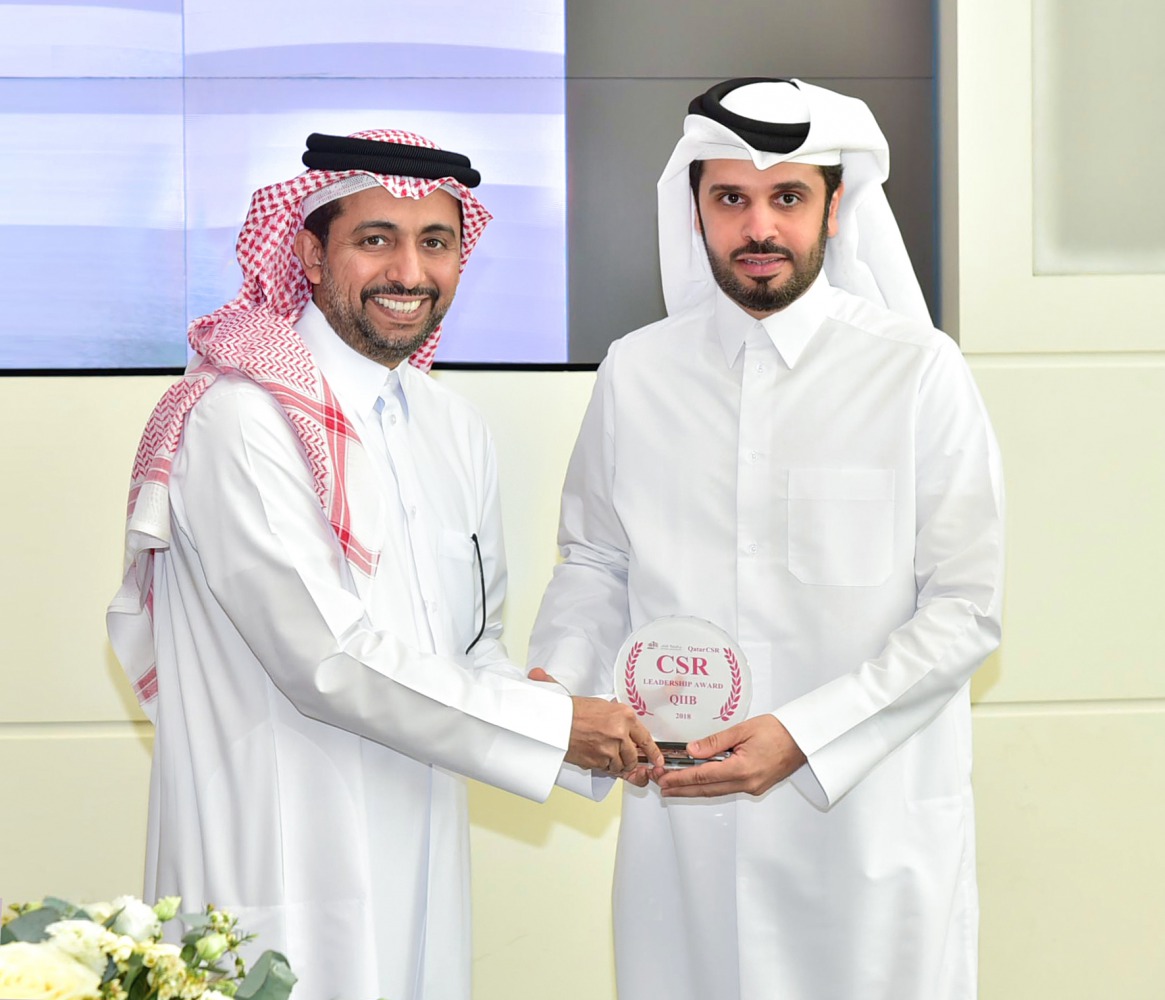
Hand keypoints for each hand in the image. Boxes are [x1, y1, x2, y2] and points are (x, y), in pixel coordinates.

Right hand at [530, 668, 663, 777]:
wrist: (555, 720)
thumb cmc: (573, 711)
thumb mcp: (602, 706)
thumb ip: (619, 719)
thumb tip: (628, 732)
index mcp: (624, 716)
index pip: (646, 738)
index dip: (653, 752)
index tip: (657, 760)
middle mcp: (620, 732)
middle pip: (634, 756)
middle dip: (629, 760)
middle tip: (620, 756)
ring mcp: (610, 748)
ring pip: (621, 765)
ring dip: (614, 763)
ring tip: (601, 752)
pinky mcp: (598, 761)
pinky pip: (606, 769)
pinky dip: (602, 765)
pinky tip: (593, 755)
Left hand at [657, 716, 805, 797]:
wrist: (804, 740)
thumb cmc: (778, 731)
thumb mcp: (743, 730)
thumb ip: (715, 742)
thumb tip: (692, 750)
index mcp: (742, 769)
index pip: (703, 776)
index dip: (681, 778)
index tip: (664, 778)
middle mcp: (747, 783)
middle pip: (707, 789)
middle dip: (682, 789)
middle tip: (662, 787)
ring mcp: (752, 787)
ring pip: (716, 791)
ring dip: (694, 790)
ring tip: (674, 788)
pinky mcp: (756, 786)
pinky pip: (727, 789)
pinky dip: (710, 787)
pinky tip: (699, 784)